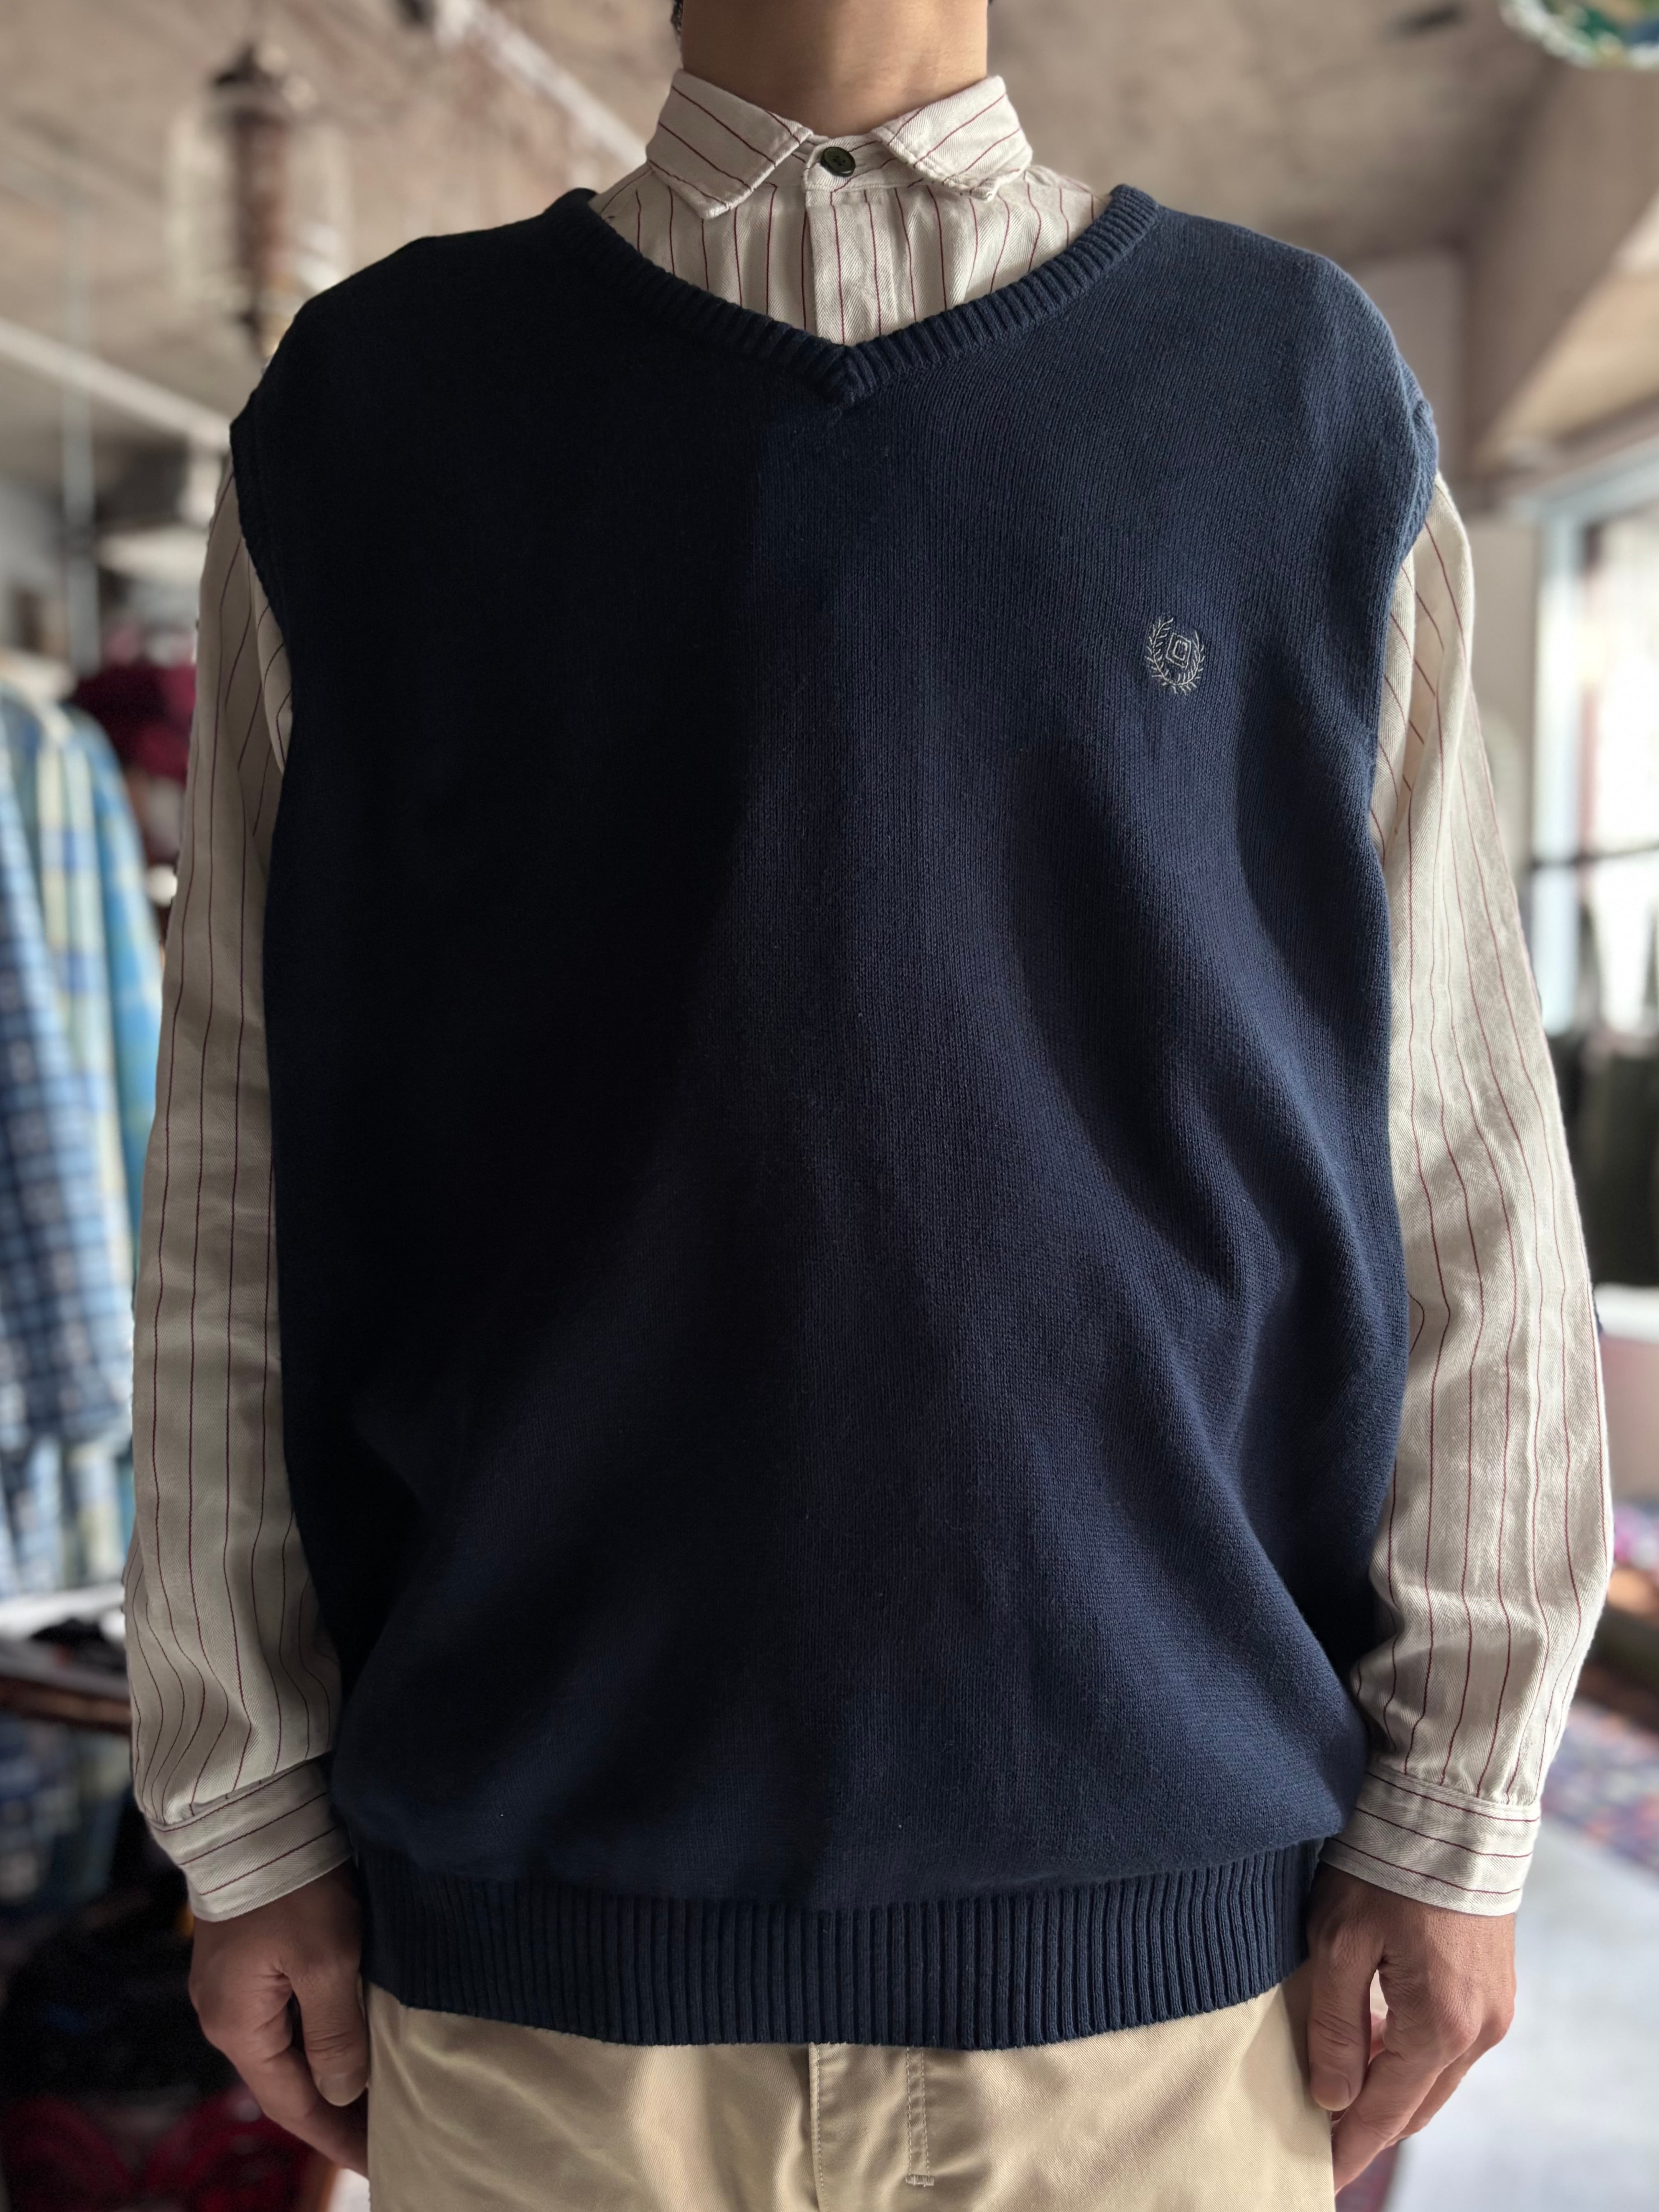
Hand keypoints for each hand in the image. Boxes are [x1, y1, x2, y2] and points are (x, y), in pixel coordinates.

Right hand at [188, 1862, 369, 2174]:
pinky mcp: (248, 1953)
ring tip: (377, 2089)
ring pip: (289, 2044)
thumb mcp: (325, 1959)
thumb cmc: (291, 1884)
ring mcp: (233, 1983)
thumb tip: (343, 2089)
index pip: (293, 2102)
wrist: (254, 1813)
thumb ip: (335, 2030)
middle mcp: (226, 2013)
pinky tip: (350, 2034)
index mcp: (237, 2026)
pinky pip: (287, 2010)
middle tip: (387, 2130)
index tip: (379, 2160)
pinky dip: (320, 2031)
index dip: (336, 2135)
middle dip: (335, 2107)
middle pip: (287, 2078)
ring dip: (328, 2068)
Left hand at [1304, 1864, 1514, 2189]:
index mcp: (1439, 2026)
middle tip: (1324, 2141)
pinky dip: (1412, 2056)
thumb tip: (1332, 2098)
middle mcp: (1477, 2030)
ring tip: (1339, 2093)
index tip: (1318, 2174)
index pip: (1385, 2112)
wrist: (1452, 1810)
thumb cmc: (1386, 1867)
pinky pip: (1449, 2044)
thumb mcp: (1338, 1941)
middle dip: (1370, 2125)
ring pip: (1435, 2075)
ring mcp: (1493, 2010)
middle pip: (1416, 2103)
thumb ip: (1334, 2025)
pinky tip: (1375, 2042)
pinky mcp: (1493, 1987)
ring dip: (1391, 2088)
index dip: (1349, 2147)